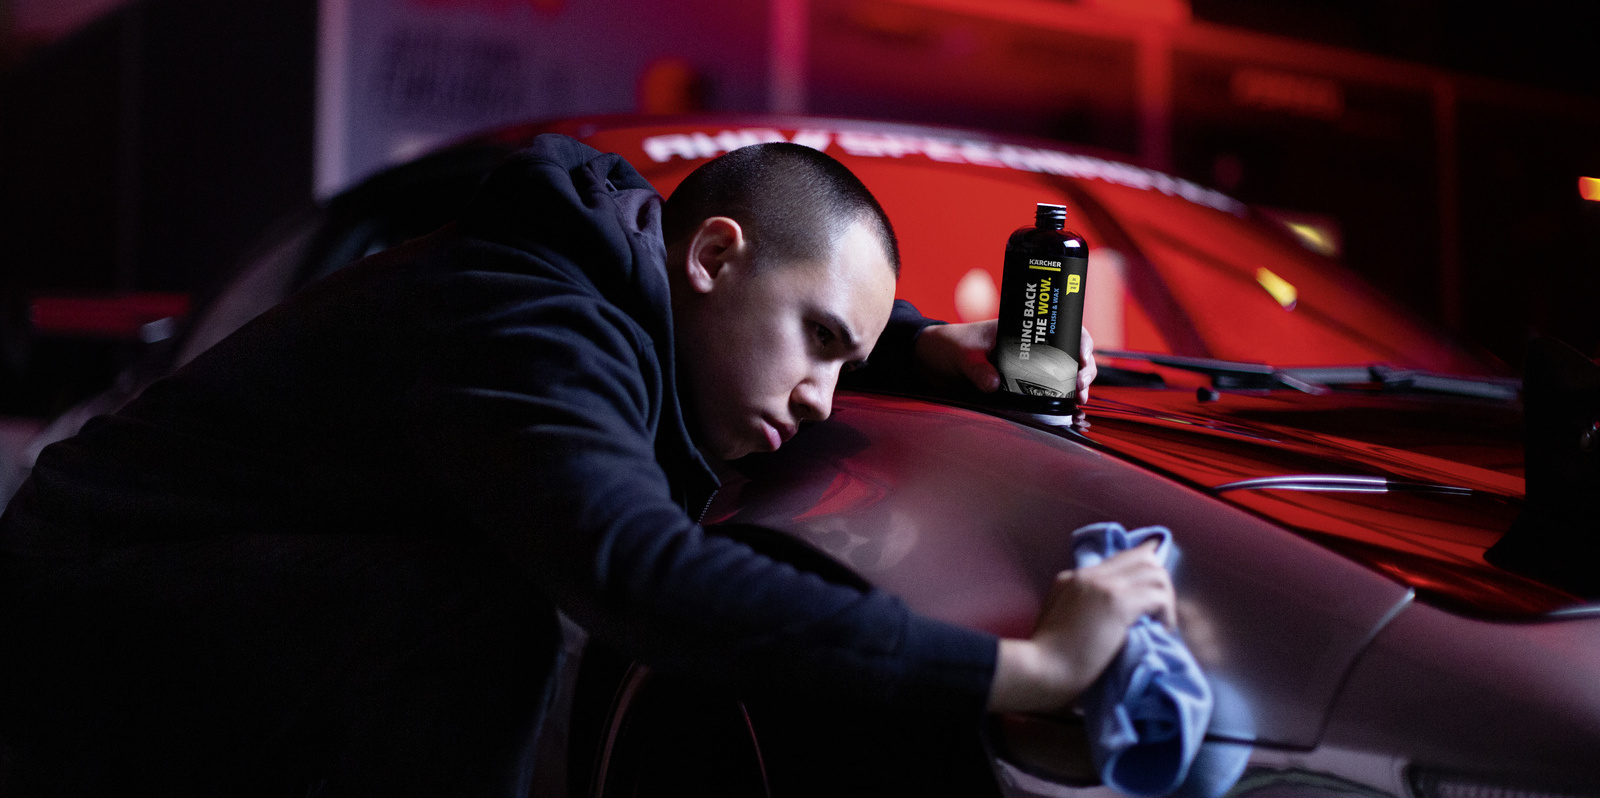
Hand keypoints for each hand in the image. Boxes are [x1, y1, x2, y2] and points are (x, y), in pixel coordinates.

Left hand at [914, 321, 1097, 401]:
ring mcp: (1024, 366)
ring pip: (1060, 373)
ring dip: (1075, 385)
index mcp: (1018, 329)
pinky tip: (1069, 408)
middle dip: (1083, 367)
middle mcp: (1026, 346)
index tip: (1082, 357)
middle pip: (1067, 352)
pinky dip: (1059, 398)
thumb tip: (994, 385)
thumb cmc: (946, 346)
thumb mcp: (960, 355)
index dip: (1078, 340)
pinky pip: (1044, 390)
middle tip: (1081, 385)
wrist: (928, 360)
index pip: (1060, 326)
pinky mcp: (1016, 385)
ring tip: (1079, 398)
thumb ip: (976, 369)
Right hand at [987, 540, 1174, 713]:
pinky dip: (1166, 612)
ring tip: (1163, 622)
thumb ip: (1081, 608)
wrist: (1040, 669)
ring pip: (1154, 572)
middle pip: (1141, 558)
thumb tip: (1112, 616)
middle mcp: (1088, 574)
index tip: (1156, 586)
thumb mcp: (1059, 621)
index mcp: (1072, 578)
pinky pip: (1157, 596)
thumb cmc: (1046, 660)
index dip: (1143, 569)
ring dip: (1166, 597)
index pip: (1119, 559)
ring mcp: (1102, 585)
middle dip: (1160, 581)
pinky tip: (1163, 630)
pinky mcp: (1116, 602)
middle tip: (1162, 610)